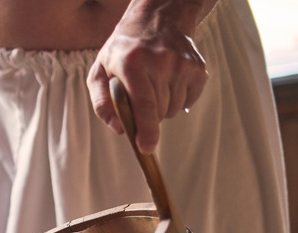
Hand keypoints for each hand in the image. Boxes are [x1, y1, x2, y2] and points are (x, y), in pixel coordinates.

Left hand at [87, 1, 207, 152]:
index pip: (144, 105)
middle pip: (159, 112)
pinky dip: (178, 100)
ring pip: (174, 109)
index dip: (146, 130)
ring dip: (162, 108)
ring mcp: (182, 64)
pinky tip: (168, 82)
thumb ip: (102, 103)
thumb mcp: (100, 71)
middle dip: (148, 116)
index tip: (146, 148)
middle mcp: (160, 62)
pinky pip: (188, 101)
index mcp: (132, 64)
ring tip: (153, 86)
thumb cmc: (122, 51)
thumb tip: (118, 129)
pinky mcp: (198, 68)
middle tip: (140, 98)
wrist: (156, 20)